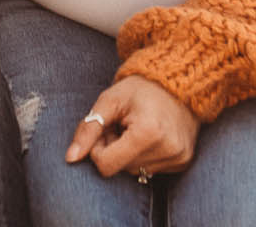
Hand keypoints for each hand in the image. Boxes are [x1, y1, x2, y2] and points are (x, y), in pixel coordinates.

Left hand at [65, 76, 197, 181]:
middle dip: (115, 149)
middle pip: (121, 169)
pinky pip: (152, 170)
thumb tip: (70, 158)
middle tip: (123, 124)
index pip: (106, 165)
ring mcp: (179, 158)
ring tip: (137, 128)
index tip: (107, 128)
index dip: (99, 148)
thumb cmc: (140, 89)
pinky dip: (145, 156)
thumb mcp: (109, 101)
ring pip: (135, 171)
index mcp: (149, 132)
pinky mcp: (184, 162)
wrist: (178, 82)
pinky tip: (151, 136)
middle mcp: (168, 149)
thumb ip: (88, 129)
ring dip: (129, 153)